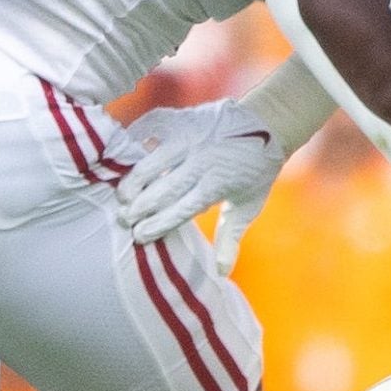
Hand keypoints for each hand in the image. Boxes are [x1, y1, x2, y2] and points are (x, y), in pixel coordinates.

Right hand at [114, 101, 286, 247]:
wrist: (268, 124)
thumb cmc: (255, 172)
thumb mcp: (248, 206)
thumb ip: (230, 238)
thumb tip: (221, 272)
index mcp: (217, 184)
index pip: (181, 210)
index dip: (158, 225)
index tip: (140, 237)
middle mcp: (201, 160)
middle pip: (162, 188)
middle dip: (139, 207)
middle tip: (123, 220)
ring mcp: (190, 136)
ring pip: (151, 160)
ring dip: (133, 179)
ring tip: (122, 196)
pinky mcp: (182, 117)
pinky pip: (150, 128)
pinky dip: (134, 141)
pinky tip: (125, 158)